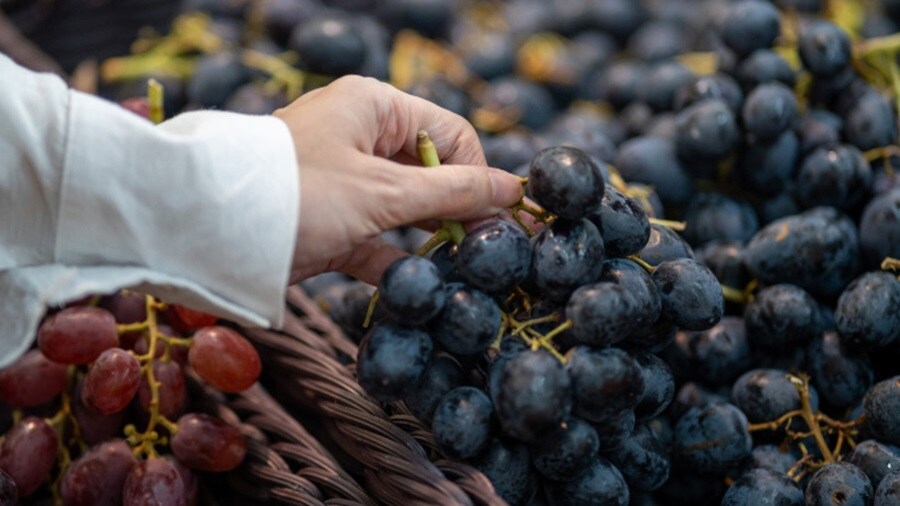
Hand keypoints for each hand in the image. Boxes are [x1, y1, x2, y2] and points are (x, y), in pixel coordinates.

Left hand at [273, 76, 523, 284]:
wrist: (207, 233)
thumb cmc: (300, 194)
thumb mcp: (383, 193)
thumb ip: (452, 193)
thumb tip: (513, 190)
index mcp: (374, 106)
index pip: (450, 134)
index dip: (479, 175)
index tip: (501, 220)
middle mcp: (360, 136)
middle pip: (430, 172)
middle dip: (458, 210)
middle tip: (487, 250)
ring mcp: (343, 181)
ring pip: (404, 208)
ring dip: (429, 238)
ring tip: (461, 268)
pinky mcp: (328, 222)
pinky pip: (374, 239)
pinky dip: (393, 261)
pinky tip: (417, 287)